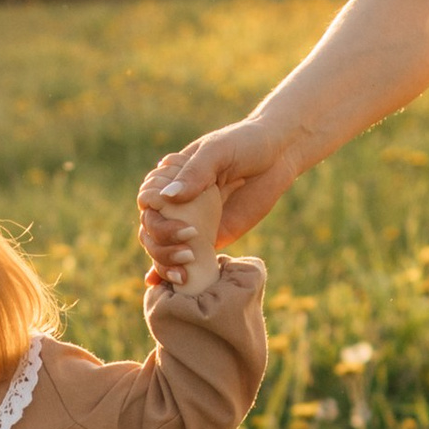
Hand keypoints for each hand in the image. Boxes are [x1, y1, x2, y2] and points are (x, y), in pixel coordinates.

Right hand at [137, 119, 299, 277]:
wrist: (280, 155)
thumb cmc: (247, 143)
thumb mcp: (219, 151)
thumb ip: (195, 172)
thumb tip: (167, 198)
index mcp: (172, 177)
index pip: (147, 200)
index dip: (152, 213)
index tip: (169, 214)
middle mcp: (177, 201)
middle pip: (151, 227)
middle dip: (162, 241)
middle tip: (187, 246)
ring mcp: (192, 221)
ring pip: (163, 246)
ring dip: (165, 261)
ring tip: (183, 272)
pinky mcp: (210, 239)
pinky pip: (186, 258)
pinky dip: (170, 272)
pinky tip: (161, 285)